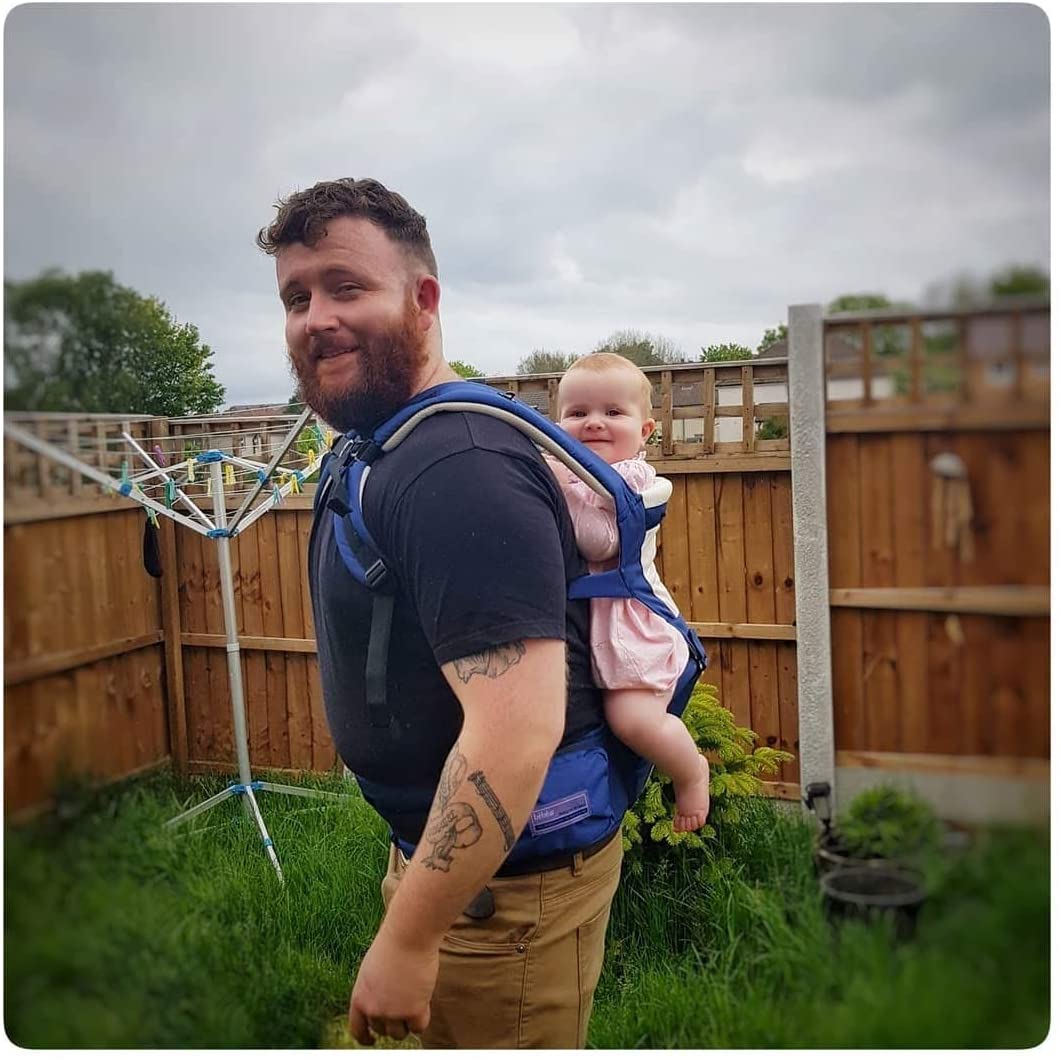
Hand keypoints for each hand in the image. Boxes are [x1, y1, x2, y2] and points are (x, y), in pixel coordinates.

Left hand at [347, 927, 438, 1044]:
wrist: (409, 935)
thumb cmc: (393, 945)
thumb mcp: (371, 970)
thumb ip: (372, 991)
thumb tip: (378, 1011)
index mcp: (359, 998)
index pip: (357, 1030)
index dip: (366, 1037)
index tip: (372, 1039)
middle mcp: (374, 1009)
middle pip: (382, 1031)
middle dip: (392, 1021)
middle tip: (402, 1004)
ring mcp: (394, 1012)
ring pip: (400, 1033)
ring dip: (407, 1021)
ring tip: (414, 999)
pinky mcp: (414, 1010)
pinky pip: (418, 1027)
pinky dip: (422, 1018)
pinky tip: (423, 1002)